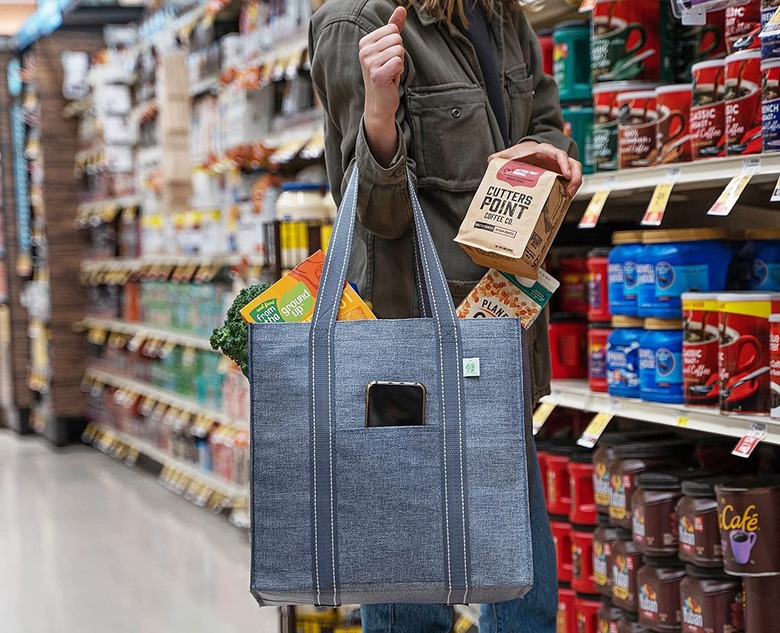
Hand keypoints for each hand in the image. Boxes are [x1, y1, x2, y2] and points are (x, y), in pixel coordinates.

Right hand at [359, 6, 405, 125]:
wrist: (380, 102)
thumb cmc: (386, 73)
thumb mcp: (389, 48)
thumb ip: (394, 27)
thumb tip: (402, 9)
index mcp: (365, 42)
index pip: (393, 29)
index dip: (396, 44)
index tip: (388, 58)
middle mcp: (364, 51)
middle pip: (397, 39)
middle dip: (399, 54)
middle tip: (390, 67)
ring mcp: (369, 63)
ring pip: (399, 51)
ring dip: (399, 64)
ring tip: (390, 73)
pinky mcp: (377, 75)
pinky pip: (398, 62)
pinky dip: (399, 72)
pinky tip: (391, 80)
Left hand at [489, 141, 582, 196]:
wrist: (524, 154)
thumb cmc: (519, 154)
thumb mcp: (509, 154)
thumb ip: (500, 157)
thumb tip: (491, 160)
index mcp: (545, 151)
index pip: (560, 155)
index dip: (564, 164)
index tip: (567, 175)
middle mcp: (556, 159)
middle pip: (573, 164)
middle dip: (576, 177)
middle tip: (570, 191)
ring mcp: (559, 168)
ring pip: (575, 174)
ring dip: (575, 185)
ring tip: (568, 197)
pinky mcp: (559, 177)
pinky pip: (569, 183)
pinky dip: (568, 191)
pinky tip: (563, 200)